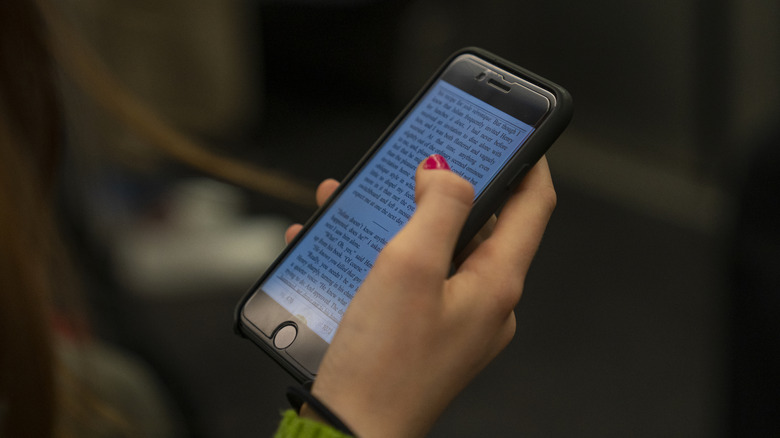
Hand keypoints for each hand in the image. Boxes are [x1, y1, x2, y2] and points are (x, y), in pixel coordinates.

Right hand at [293, 156, 555, 436]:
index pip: (533, 205)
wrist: (351, 433)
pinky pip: (410, 278)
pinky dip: (382, 254)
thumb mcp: (410, 266)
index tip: (512, 130)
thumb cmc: (383, 365)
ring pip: (436, 249)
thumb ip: (438, 207)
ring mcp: (454, 319)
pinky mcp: (422, 332)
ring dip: (401, 220)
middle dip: (443, 188)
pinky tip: (344, 247)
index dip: (527, 160)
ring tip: (361, 200)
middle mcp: (483, 302)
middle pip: (479, 224)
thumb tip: (447, 171)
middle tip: (417, 161)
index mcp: (496, 283)